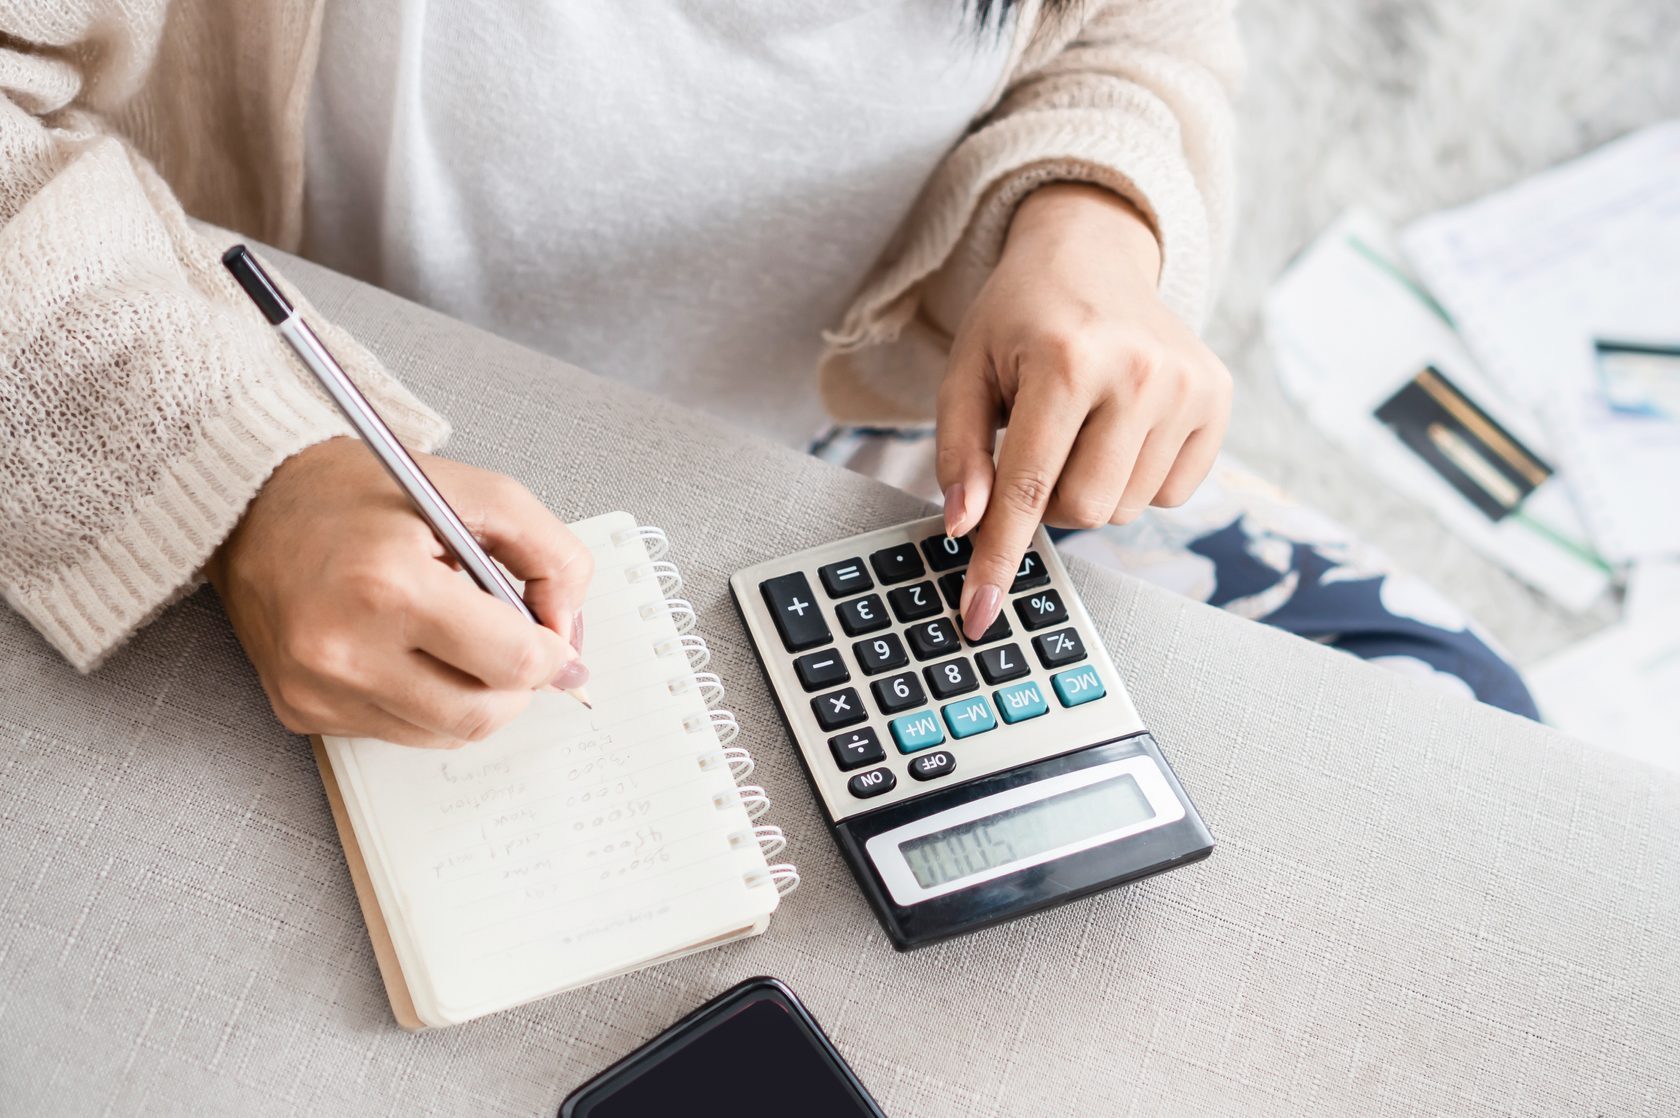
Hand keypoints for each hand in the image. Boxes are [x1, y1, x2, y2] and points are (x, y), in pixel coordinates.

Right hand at [207, 437, 592, 747]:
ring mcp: (316, 688)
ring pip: (445, 734)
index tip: (554, 638)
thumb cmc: (364, 494)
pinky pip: (398, 733)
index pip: (512, 661)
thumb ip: (550, 554)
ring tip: (459, 640)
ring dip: (475, 697)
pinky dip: (427, 703)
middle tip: (516, 646)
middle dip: (518, 686)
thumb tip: (568, 632)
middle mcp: (343, 647)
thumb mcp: (477, 493)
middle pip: (481, 714)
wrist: (254, 504)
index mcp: (388, 585)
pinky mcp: (300, 710)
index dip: (552, 654)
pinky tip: (412, 652)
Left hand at [936, 183, 1231, 638]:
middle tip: (1036, 445)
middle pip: (1083, 511)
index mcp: (1068, 360)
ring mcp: (1189, 385)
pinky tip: (1120, 426)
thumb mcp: (965, 372)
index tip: (979, 614)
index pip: (1028, 489)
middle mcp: (1140, 372)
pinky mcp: (1219, 398)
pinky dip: (1134, 477)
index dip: (998, 558)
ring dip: (1090, 487)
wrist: (1091, 251)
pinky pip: (1169, 494)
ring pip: (1125, 510)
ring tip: (1078, 424)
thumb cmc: (1019, 318)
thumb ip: (958, 452)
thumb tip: (965, 527)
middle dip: (1047, 499)